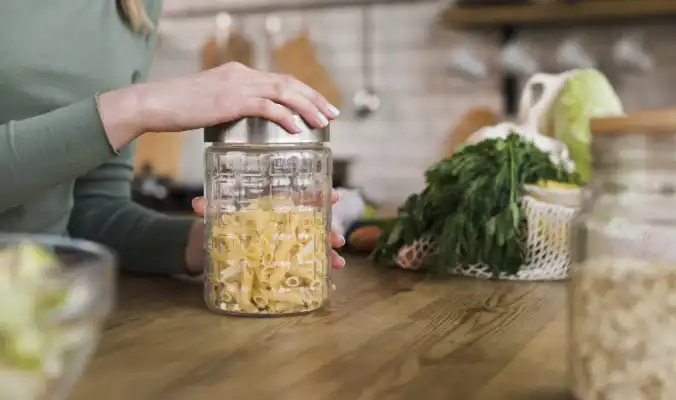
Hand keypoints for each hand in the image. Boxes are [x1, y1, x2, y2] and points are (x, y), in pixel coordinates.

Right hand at [98, 62, 339, 148]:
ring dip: (307, 107)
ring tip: (324, 122)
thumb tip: (245, 122)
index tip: (321, 106)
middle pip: (289, 83)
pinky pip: (267, 107)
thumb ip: (230, 107)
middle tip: (333, 113)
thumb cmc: (178, 108)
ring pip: (284, 92)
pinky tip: (297, 129)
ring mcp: (237, 86)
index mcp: (239, 74)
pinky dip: (286, 116)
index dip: (304, 92)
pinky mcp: (231, 100)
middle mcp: (242, 75)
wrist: (154, 104)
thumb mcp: (210, 103)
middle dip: (315, 98)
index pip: (280, 80)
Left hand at [185, 192, 346, 273]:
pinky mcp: (280, 266)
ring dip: (328, 255)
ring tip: (337, 264)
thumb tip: (198, 204)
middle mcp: (283, 227)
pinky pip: (303, 269)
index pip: (300, 199)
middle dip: (330, 231)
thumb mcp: (213, 218)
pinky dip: (317, 275)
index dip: (319, 196)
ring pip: (313, 247)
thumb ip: (208, 210)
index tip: (336, 196)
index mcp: (272, 210)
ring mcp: (284, 247)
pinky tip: (329, 284)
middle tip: (338, 240)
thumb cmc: (215, 228)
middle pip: (314, 225)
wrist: (204, 249)